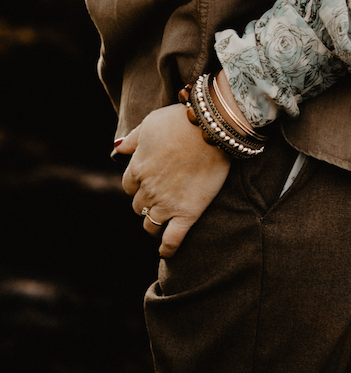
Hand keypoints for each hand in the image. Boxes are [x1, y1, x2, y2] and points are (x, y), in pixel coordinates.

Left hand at [118, 103, 230, 256]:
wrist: (211, 128)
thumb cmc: (181, 120)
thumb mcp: (151, 122)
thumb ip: (133, 138)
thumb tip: (118, 149)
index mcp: (138, 167)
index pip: (128, 185)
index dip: (138, 183)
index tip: (148, 180)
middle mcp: (148, 189)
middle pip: (139, 205)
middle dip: (147, 201)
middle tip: (161, 194)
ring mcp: (167, 203)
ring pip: (150, 225)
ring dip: (153, 222)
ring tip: (163, 219)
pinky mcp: (187, 213)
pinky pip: (172, 240)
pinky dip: (167, 249)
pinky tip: (165, 252)